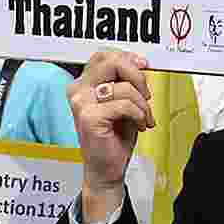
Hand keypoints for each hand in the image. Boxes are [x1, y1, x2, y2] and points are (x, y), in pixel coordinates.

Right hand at [67, 50, 154, 219]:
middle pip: (112, 62)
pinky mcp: (89, 117)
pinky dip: (139, 115)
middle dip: (137, 76)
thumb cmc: (114, 136)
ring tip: (143, 118)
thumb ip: (125, 80)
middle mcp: (78, 90)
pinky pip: (126, 105)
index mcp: (83, 83)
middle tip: (146, 94)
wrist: (107, 168)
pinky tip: (139, 125)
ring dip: (143, 104)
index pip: (104, 55)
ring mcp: (81, 103)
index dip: (127, 58)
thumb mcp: (123, 101)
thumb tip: (140, 62)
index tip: (143, 66)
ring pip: (124, 87)